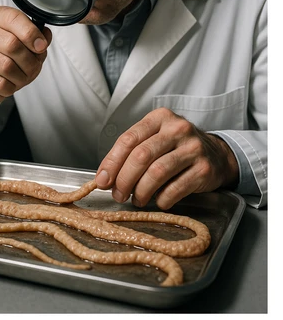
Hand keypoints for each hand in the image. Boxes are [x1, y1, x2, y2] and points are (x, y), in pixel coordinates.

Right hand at [0, 6, 51, 116]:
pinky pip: (0, 83)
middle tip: (33, 67)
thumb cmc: (7, 56)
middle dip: (29, 61)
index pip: (14, 18)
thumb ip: (38, 38)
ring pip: (6, 66)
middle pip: (12, 44)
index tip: (41, 46)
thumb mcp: (26, 43)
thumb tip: (44, 38)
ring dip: (21, 76)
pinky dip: (11, 87)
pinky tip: (10, 84)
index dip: (31, 34)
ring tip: (22, 77)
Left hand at [95, 107, 238, 209]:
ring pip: (157, 172)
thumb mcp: (155, 140)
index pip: (129, 139)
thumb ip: (131, 153)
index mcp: (159, 118)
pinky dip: (162, 199)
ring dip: (141, 191)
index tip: (102, 180)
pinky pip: (175, 188)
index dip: (112, 162)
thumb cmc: (177, 148)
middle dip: (124, 179)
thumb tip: (105, 177)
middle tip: (118, 195)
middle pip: (141, 155)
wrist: (217, 155)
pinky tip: (158, 201)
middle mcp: (177, 129)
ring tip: (137, 200)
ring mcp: (192, 148)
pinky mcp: (204, 169)